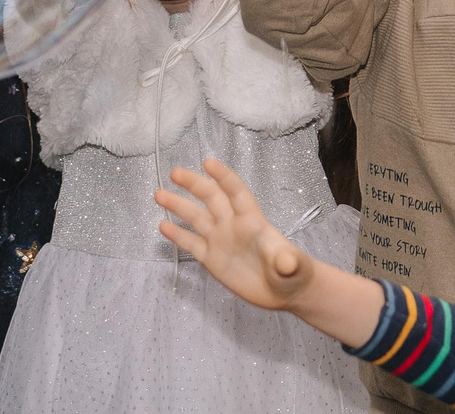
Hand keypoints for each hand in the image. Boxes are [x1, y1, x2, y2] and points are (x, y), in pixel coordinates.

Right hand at [155, 159, 317, 313]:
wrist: (286, 292)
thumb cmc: (294, 273)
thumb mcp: (293, 266)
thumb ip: (287, 261)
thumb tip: (287, 262)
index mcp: (252, 220)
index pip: (236, 192)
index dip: (224, 177)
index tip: (208, 162)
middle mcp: (233, 225)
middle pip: (211, 198)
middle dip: (194, 184)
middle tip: (174, 172)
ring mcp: (221, 241)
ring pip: (196, 218)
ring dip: (179, 206)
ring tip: (159, 194)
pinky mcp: (213, 260)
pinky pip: (192, 244)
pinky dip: (178, 235)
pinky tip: (163, 225)